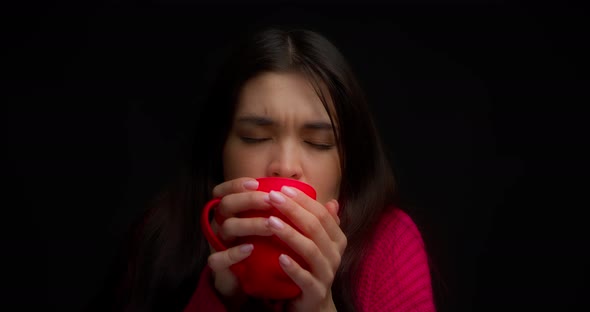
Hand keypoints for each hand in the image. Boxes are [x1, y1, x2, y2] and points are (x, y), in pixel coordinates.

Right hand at [206, 177, 273, 297]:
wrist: (242, 281)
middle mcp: (220, 223)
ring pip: (227, 227)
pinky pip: (218, 258)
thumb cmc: (256, 247)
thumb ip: (270, 209)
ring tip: (271, 224)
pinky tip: (250, 248)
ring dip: (250, 223)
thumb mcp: (262, 225)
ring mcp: (217, 243)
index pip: (224, 191)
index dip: (236, 185)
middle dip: (249, 200)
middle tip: (271, 200)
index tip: (256, 183)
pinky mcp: (218, 265)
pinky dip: (234, 253)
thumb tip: (293, 190)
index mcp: (229, 212)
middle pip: (227, 204)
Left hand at [264, 186, 346, 311]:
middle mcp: (335, 254)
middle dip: (293, 210)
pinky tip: (279, 258)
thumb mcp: (318, 244)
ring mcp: (327, 273)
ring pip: (310, 250)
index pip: (322, 214)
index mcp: (337, 239)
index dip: (303, 200)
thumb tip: (333, 201)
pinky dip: (293, 268)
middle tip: (272, 198)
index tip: (282, 189)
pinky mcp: (315, 291)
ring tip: (270, 222)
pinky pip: (305, 278)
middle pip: (315, 227)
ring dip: (290, 234)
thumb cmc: (311, 268)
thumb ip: (322, 224)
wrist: (313, 305)